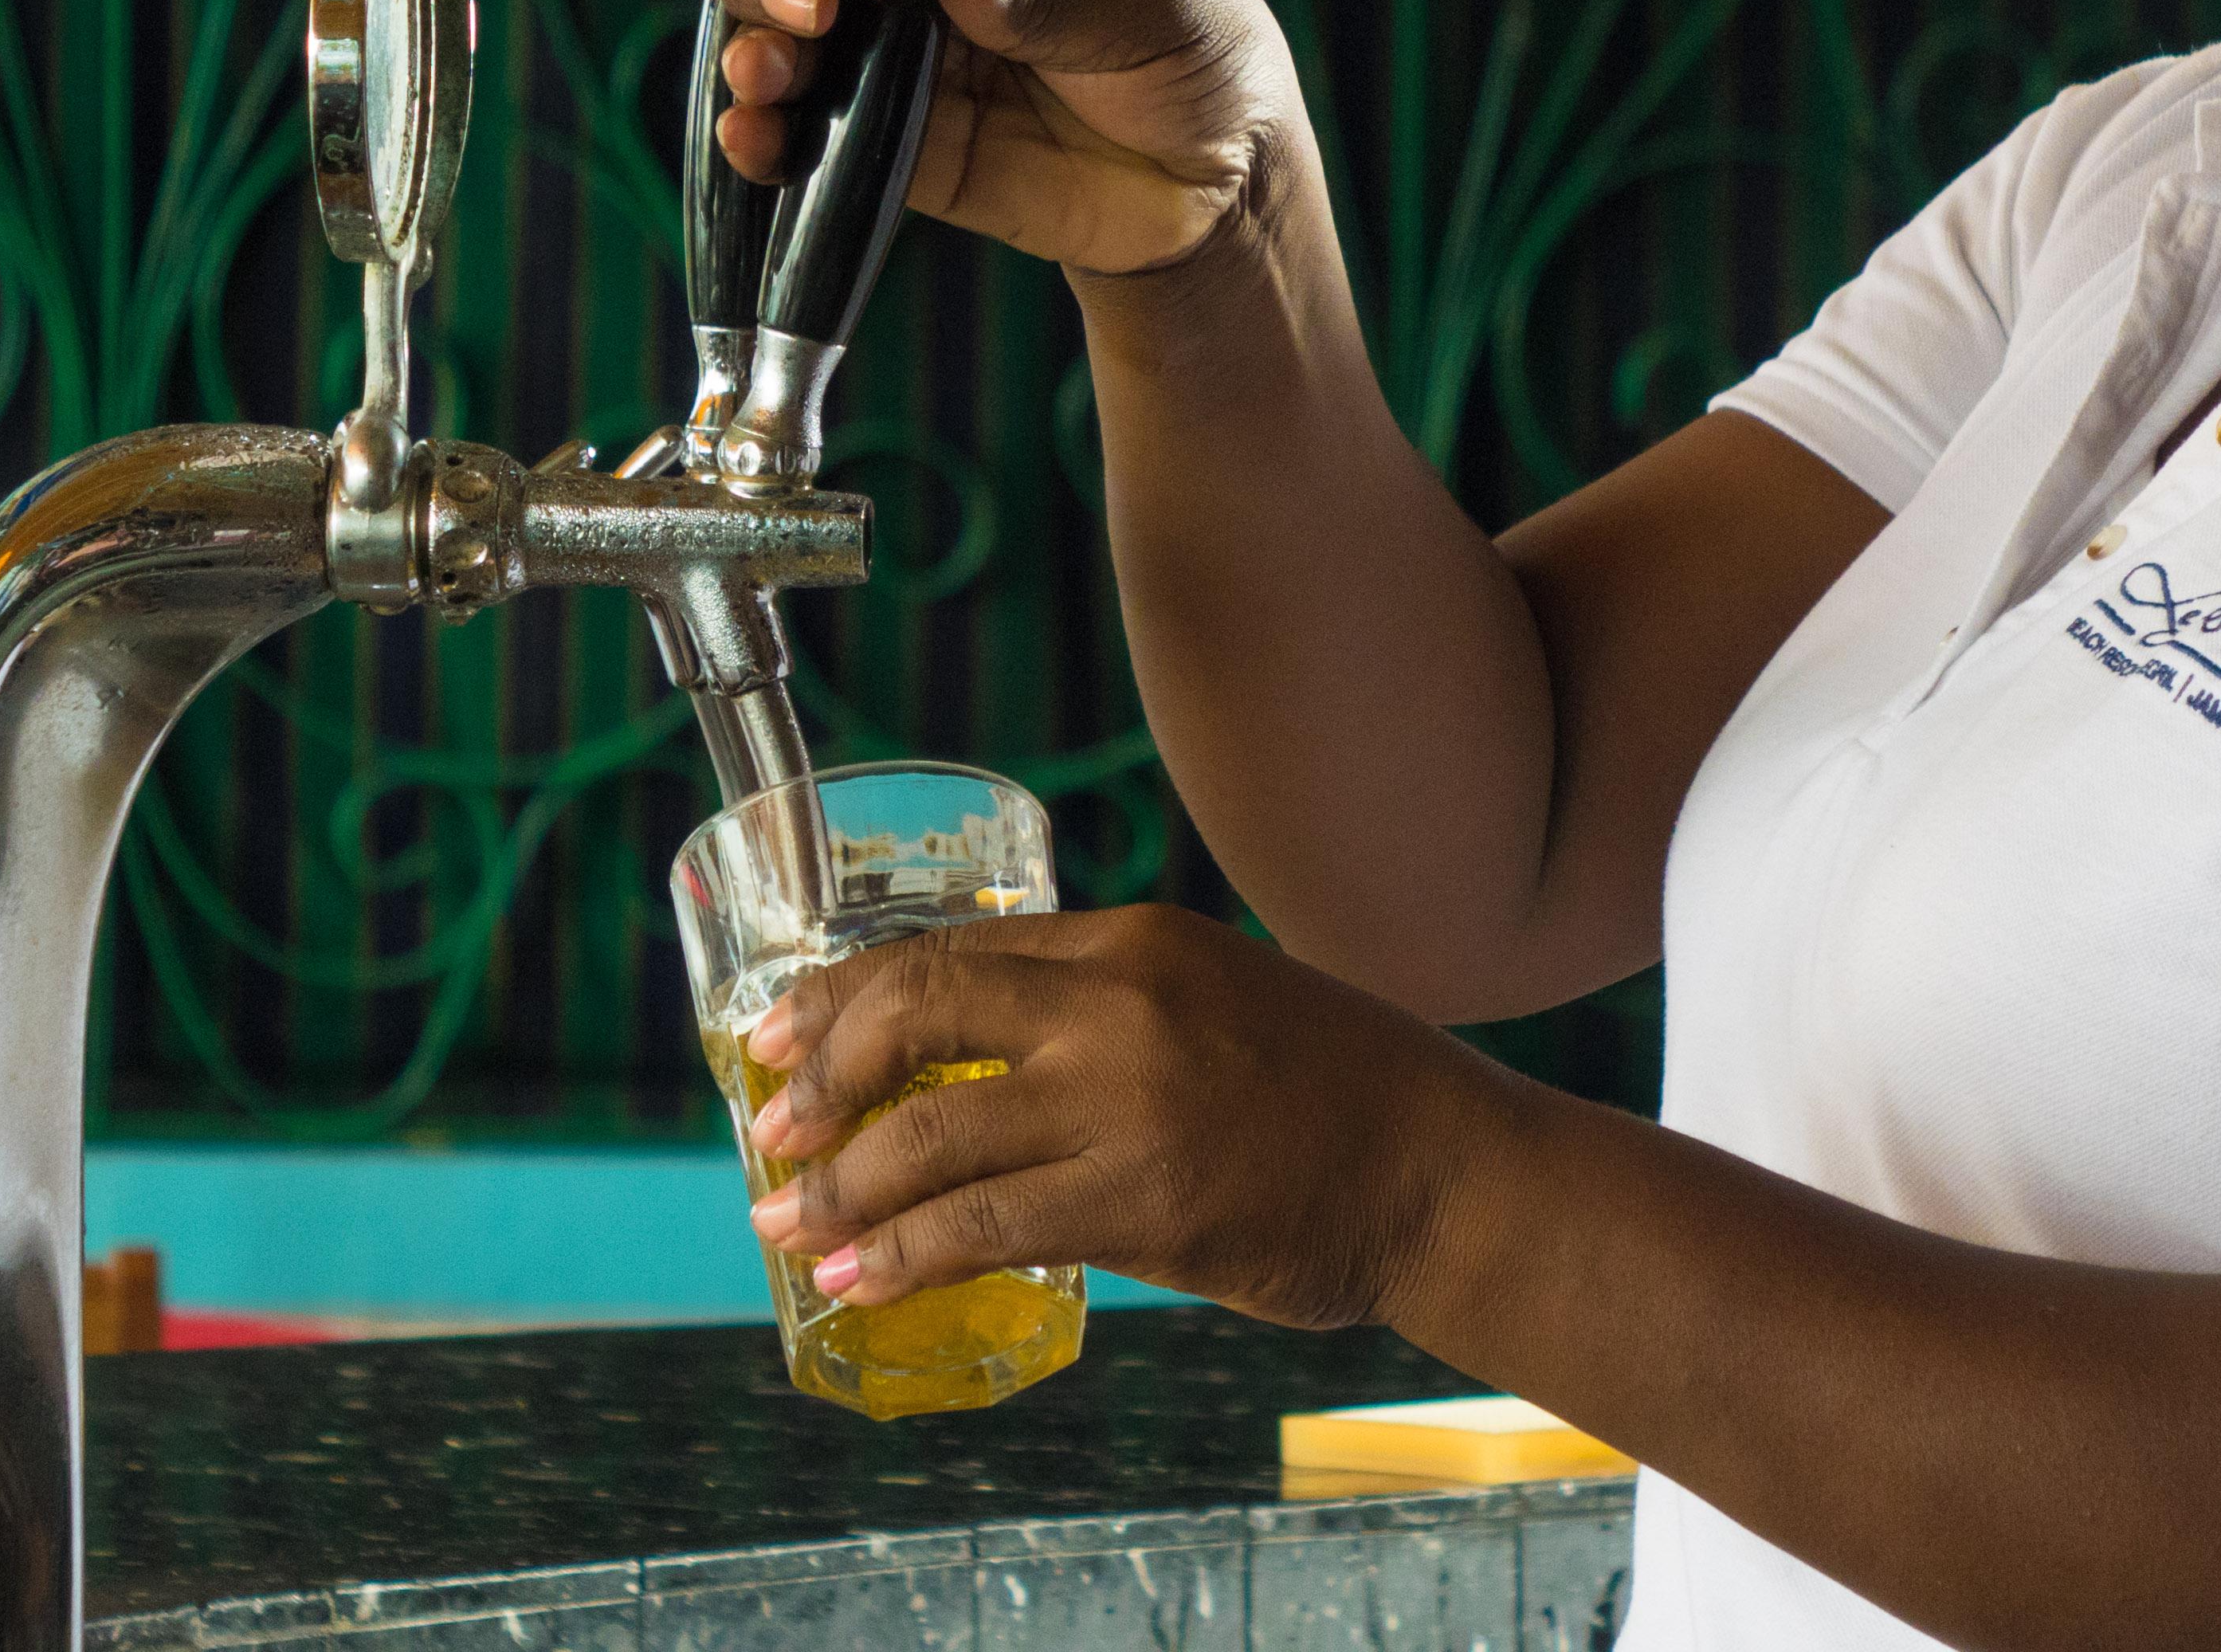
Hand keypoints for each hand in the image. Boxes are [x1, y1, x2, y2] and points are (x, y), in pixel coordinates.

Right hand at [710, 0, 1310, 277]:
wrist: (1225, 186)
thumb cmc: (1201, 57)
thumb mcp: (1147, 5)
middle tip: (805, 18)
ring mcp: (906, 63)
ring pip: (791, 40)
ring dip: (756, 53)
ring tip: (761, 85)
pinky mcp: (901, 149)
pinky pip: (816, 138)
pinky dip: (771, 142)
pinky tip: (755, 148)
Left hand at [735, 906, 1528, 1332]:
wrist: (1448, 1170)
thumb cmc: (1336, 1097)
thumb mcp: (1213, 1002)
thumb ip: (1106, 1014)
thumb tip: (978, 1067)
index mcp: (1133, 940)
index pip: (951, 951)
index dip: (845, 998)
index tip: (779, 1039)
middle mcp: (1121, 999)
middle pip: (918, 1013)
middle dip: (820, 1075)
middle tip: (772, 1132)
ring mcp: (1130, 1099)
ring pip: (931, 1134)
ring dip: (840, 1188)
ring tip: (790, 1225)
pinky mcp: (1145, 1200)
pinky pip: (982, 1227)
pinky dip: (903, 1256)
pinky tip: (861, 1281)